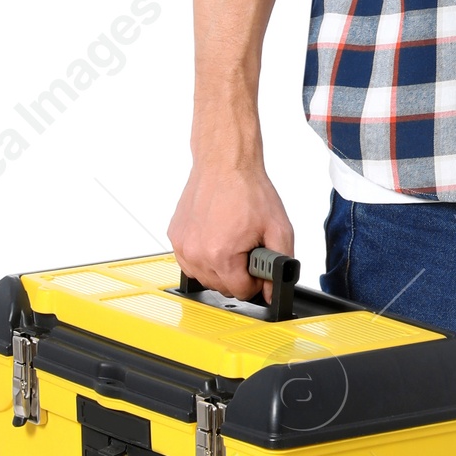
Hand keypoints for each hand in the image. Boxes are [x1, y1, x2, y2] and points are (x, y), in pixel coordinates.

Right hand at [168, 156, 293, 303]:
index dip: (256, 281)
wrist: (224, 163)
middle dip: (238, 274)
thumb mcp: (278, 228)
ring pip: (205, 278)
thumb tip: (274, 290)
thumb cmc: (247, 190)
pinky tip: (216, 238)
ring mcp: (183, 246)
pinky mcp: (175, 238)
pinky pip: (191, 262)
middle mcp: (197, 253)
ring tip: (232, 241)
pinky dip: (204, 256)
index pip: (242, 292)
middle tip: (247, 248)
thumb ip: (280, 265)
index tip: (258, 265)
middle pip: (222, 288)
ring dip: (220, 268)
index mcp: (221, 255)